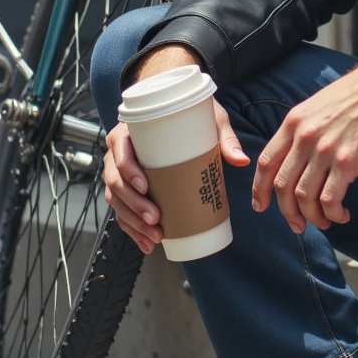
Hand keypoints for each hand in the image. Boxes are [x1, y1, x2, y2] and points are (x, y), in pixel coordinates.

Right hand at [101, 43, 248, 253]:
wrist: (175, 114)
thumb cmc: (186, 115)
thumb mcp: (206, 119)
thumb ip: (223, 137)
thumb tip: (241, 160)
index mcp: (129, 132)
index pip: (120, 152)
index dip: (128, 171)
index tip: (145, 186)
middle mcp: (119, 153)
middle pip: (116, 182)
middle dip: (134, 205)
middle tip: (155, 220)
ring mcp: (120, 173)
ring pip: (117, 201)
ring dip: (133, 222)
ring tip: (155, 236)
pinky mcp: (128, 189)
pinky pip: (123, 211)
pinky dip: (132, 230)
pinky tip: (147, 243)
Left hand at [252, 52, 357, 234]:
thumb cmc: (356, 98)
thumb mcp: (316, 107)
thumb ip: (301, 133)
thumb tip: (295, 164)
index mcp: (293, 123)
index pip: (266, 162)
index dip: (259, 189)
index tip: (261, 206)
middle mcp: (304, 137)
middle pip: (283, 186)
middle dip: (287, 212)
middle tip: (298, 225)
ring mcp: (325, 150)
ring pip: (304, 197)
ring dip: (312, 217)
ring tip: (324, 222)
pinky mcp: (347, 161)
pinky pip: (330, 199)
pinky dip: (332, 214)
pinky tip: (341, 215)